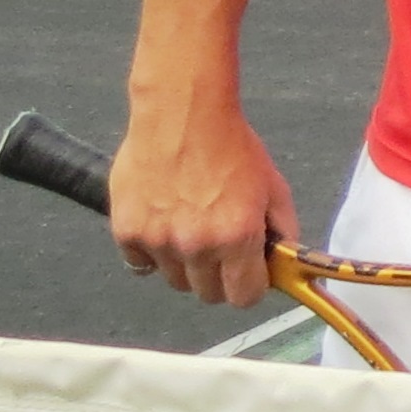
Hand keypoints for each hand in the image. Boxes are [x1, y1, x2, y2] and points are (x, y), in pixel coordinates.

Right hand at [110, 97, 297, 309]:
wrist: (182, 113)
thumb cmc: (231, 146)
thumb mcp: (274, 187)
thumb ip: (283, 230)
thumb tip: (284, 262)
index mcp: (237, 237)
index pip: (244, 298)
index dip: (250, 287)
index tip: (249, 274)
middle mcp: (197, 246)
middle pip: (209, 294)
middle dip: (220, 277)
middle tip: (222, 248)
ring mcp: (158, 241)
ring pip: (175, 280)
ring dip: (185, 264)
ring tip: (190, 228)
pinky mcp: (126, 232)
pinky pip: (140, 263)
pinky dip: (151, 252)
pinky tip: (163, 223)